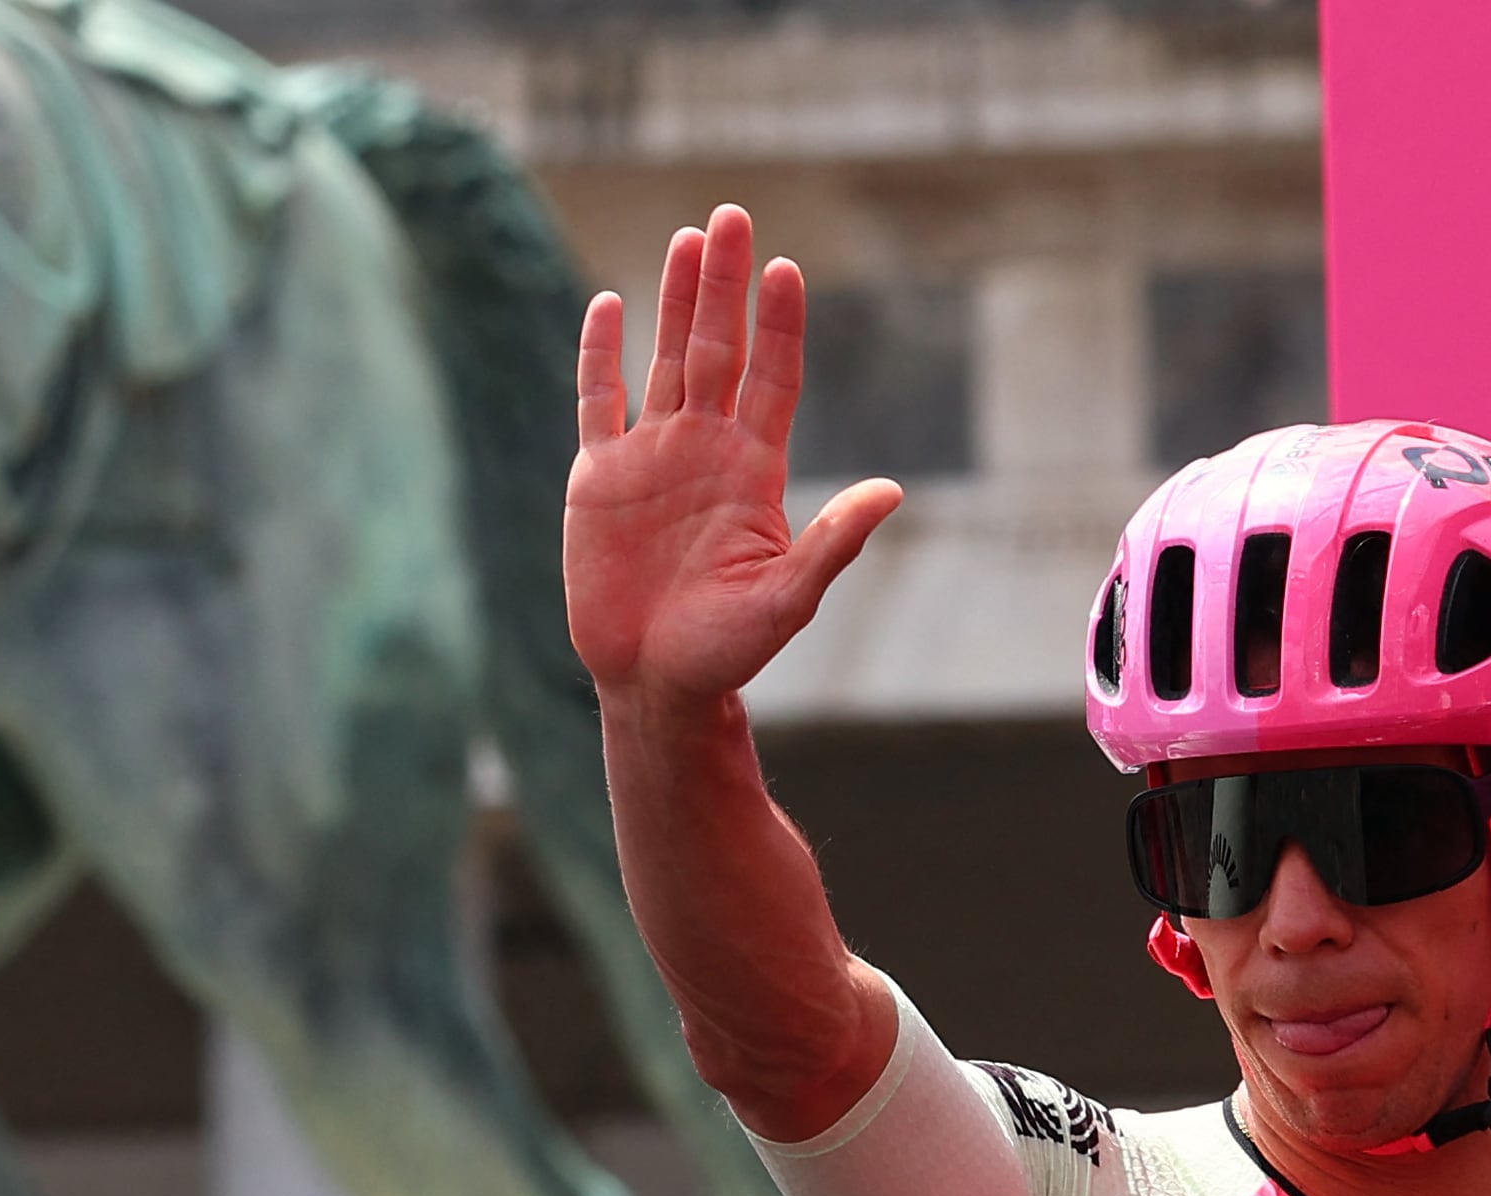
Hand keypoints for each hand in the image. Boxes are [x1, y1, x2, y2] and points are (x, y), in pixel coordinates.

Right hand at [566, 204, 902, 710]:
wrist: (656, 685)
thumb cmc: (726, 652)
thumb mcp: (786, 599)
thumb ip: (833, 543)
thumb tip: (892, 492)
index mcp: (752, 472)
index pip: (771, 379)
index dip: (779, 325)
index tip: (787, 270)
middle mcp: (704, 451)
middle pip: (719, 350)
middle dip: (726, 285)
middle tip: (733, 215)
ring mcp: (650, 459)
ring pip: (665, 360)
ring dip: (677, 301)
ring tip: (689, 239)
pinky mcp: (598, 480)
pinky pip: (597, 403)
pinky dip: (600, 356)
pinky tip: (608, 305)